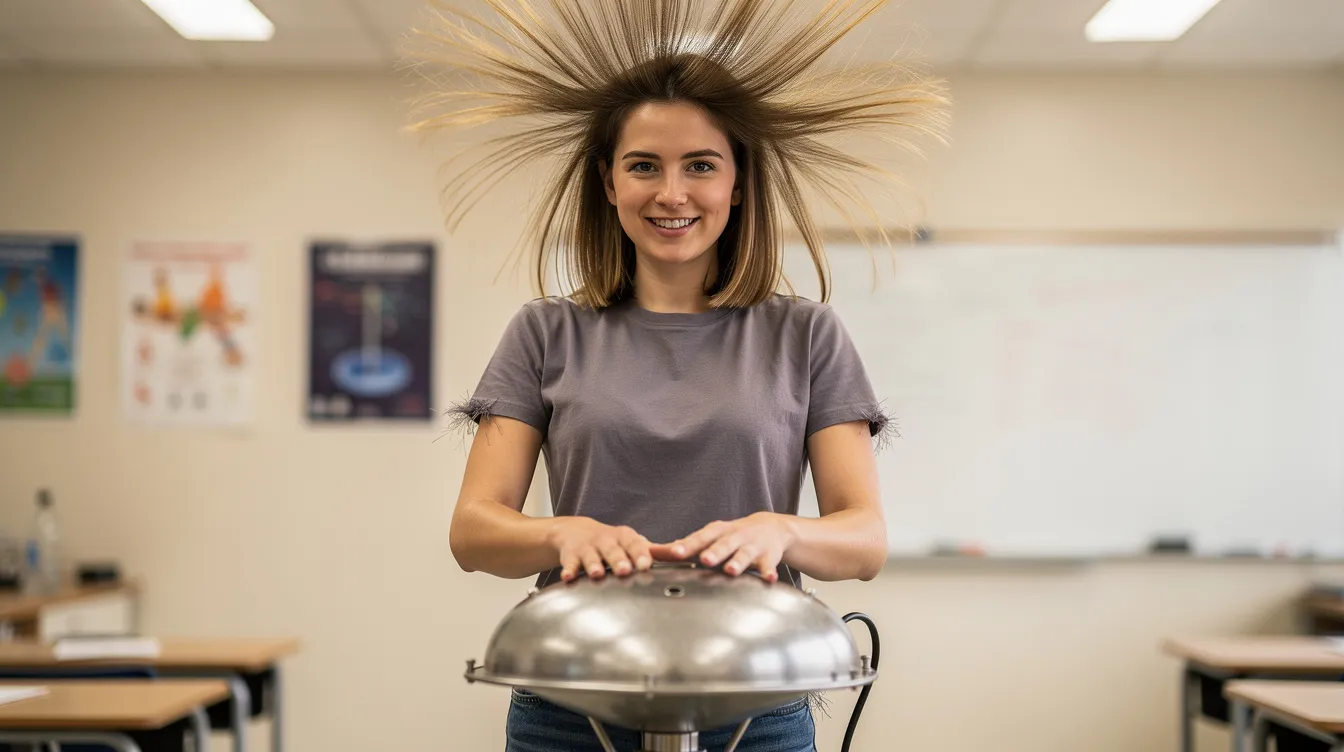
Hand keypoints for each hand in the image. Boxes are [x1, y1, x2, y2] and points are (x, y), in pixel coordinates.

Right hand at [546, 517, 652, 581]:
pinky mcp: (571, 556)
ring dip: (594, 565)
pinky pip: (569, 564)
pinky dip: (568, 570)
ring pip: (591, 557)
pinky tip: (568, 577)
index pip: (635, 545)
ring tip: (597, 573)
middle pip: (613, 550)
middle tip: (624, 570)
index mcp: (625, 538)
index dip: (640, 554)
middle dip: (618, 560)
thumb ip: (657, 551)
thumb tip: (684, 553)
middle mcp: (606, 541)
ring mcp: (588, 548)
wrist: (576, 532)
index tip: (646, 564)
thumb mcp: (634, 543)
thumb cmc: (613, 543)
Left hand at [649, 512, 796, 582]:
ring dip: (738, 562)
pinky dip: (768, 572)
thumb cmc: (730, 536)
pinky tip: (769, 579)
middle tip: (705, 560)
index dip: (687, 545)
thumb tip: (650, 552)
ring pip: (744, 554)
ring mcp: (752, 546)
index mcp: (716, 532)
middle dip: (714, 552)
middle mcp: (734, 536)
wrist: (771, 528)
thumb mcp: (708, 537)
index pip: (699, 538)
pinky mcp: (768, 556)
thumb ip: (682, 546)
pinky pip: (768, 565)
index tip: (675, 553)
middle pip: (722, 544)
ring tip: (731, 571)